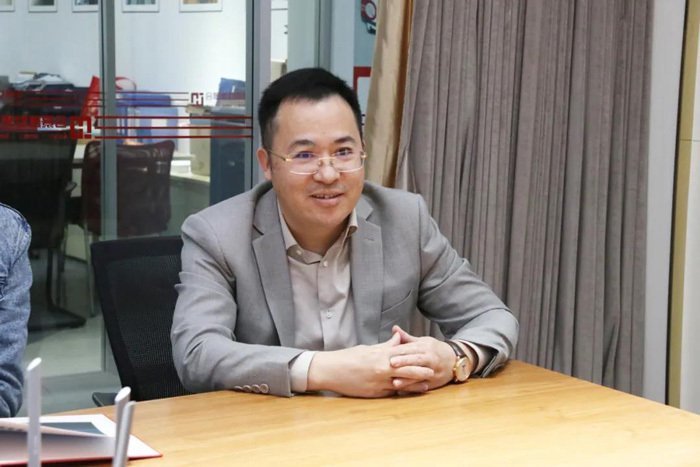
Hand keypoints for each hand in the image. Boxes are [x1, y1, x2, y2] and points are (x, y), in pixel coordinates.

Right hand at [307, 332, 434, 397]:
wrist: (331, 370)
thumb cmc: (349, 357)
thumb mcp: (368, 348)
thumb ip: (386, 345)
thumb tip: (399, 338)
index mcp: (380, 355)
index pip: (404, 355)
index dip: (418, 357)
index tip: (429, 356)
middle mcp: (381, 369)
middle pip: (407, 371)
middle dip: (421, 372)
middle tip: (434, 372)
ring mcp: (378, 382)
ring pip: (401, 384)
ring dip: (414, 385)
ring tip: (426, 386)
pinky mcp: (373, 393)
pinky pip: (390, 393)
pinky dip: (400, 392)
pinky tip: (408, 393)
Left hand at [387, 325, 457, 391]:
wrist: (454, 360)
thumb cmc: (435, 350)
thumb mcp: (423, 341)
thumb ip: (407, 338)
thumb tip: (394, 329)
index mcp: (426, 347)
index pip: (411, 348)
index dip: (400, 350)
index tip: (388, 351)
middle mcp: (431, 358)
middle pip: (416, 360)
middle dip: (404, 362)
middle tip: (391, 363)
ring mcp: (434, 371)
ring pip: (420, 375)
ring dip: (407, 379)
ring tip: (395, 382)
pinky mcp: (434, 382)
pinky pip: (423, 386)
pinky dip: (413, 389)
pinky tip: (403, 391)